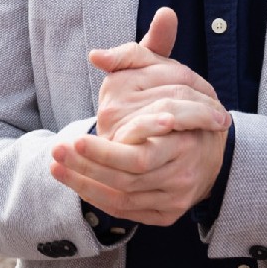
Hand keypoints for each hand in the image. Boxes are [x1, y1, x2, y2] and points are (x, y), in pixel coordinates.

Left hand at [50, 8, 232, 224]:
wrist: (211, 153)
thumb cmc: (182, 106)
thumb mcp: (165, 73)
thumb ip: (134, 56)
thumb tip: (98, 53)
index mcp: (184, 136)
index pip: (142, 152)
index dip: (106, 151)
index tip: (76, 138)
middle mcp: (183, 169)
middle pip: (129, 174)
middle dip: (90, 165)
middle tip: (58, 151)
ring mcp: (176, 195)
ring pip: (124, 195)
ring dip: (85, 182)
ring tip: (55, 165)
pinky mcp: (166, 214)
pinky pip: (126, 211)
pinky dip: (97, 197)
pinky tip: (72, 182)